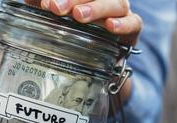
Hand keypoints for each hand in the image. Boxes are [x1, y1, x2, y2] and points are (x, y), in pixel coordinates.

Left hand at [27, 0, 141, 45]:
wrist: (94, 61)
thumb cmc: (74, 34)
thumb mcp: (55, 18)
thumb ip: (42, 5)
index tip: (47, 4)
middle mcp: (104, 0)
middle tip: (56, 8)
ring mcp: (120, 11)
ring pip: (115, 2)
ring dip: (96, 8)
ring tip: (79, 17)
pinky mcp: (132, 28)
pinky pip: (134, 22)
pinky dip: (123, 23)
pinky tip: (110, 27)